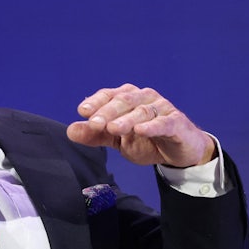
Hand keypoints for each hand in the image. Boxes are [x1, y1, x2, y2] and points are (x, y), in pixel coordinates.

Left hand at [66, 83, 215, 166]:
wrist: (178, 152)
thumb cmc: (146, 140)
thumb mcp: (117, 140)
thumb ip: (95, 135)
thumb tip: (70, 131)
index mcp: (127, 98)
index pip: (108, 95)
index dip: (95, 102)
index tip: (82, 111)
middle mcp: (143, 97)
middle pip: (123, 100)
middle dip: (107, 112)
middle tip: (94, 124)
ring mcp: (161, 108)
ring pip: (141, 111)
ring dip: (126, 120)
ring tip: (113, 129)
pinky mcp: (177, 122)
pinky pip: (164, 122)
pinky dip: (151, 126)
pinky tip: (141, 130)